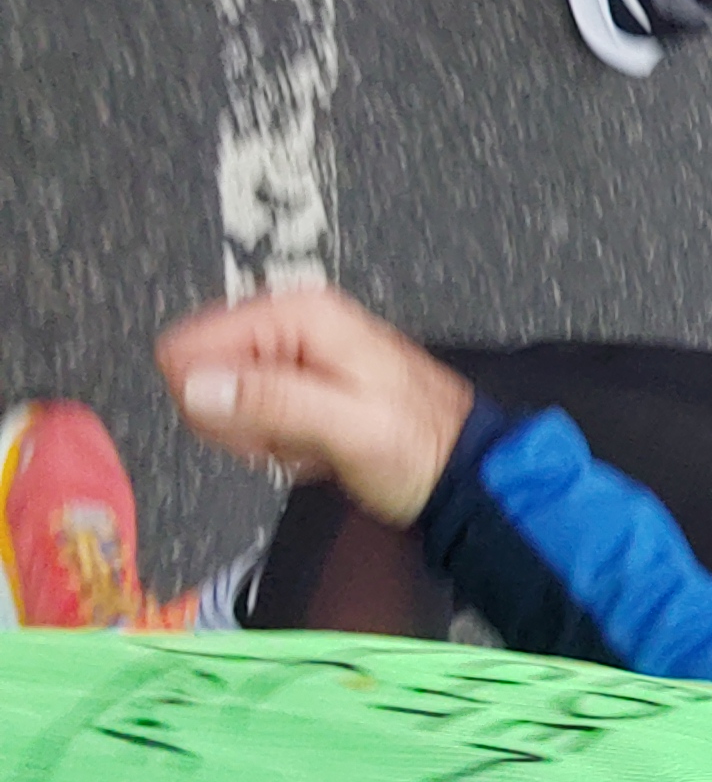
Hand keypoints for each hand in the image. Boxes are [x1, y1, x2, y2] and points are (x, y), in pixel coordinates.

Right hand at [155, 286, 478, 527]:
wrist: (455, 467)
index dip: (217, 399)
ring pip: (220, 402)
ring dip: (259, 436)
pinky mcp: (291, 384)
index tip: (262, 422)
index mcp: (299, 314)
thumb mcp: (347, 427)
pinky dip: (275, 442)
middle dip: (240, 421)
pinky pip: (247, 419)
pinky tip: (313, 446)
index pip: (187, 348)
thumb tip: (200, 385)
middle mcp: (290, 324)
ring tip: (311, 441)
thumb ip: (272, 401)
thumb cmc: (419, 445)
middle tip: (292, 436)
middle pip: (199, 376)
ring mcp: (289, 354)